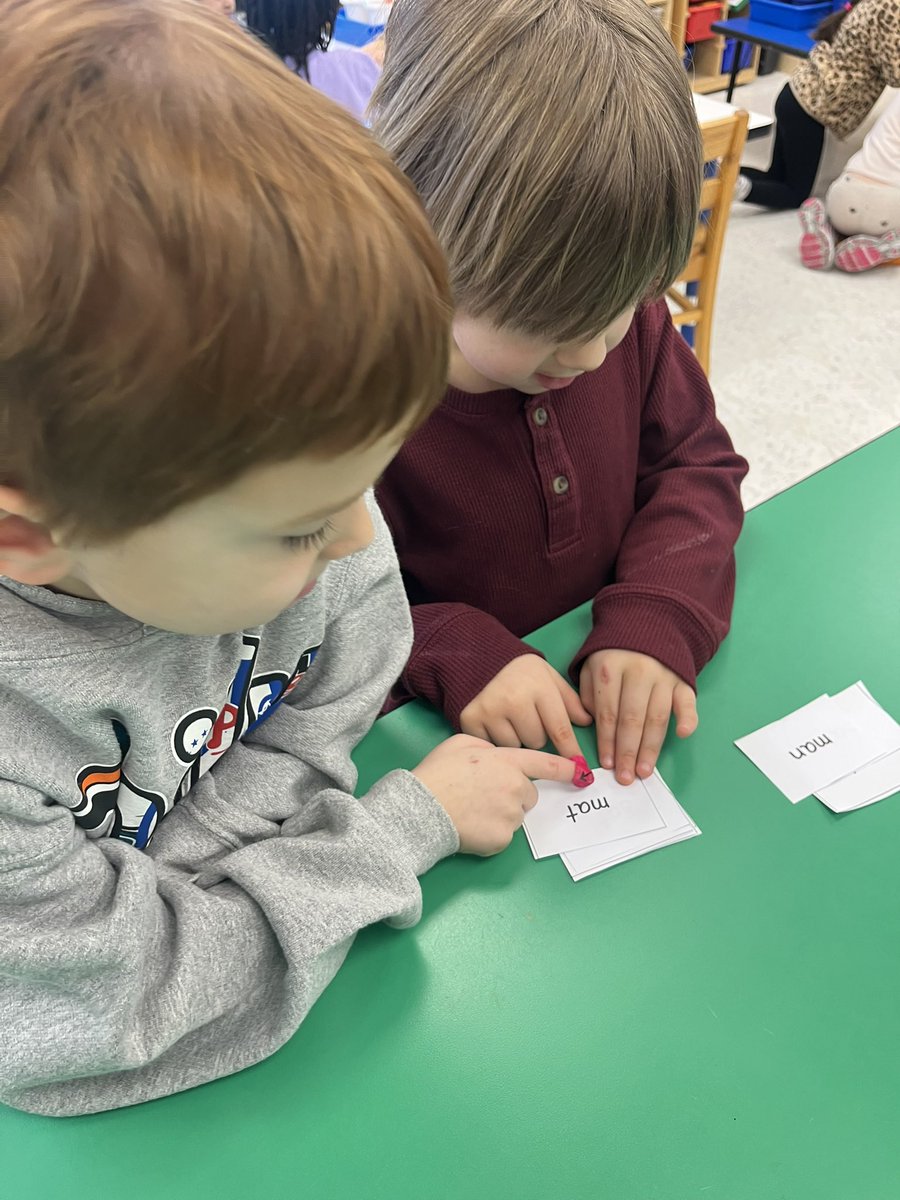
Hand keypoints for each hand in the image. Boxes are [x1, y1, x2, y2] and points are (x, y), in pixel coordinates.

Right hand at [412, 734, 576, 855]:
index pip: (544, 764)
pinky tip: (470, 825)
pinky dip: (491, 833)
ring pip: (516, 816)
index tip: (580, 773)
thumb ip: (485, 745)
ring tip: (471, 810)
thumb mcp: (460, 743)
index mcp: (506, 761)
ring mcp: (510, 815)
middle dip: (513, 795)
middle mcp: (514, 787)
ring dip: (501, 814)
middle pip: (529, 795)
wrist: (420, 810)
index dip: (564, 768)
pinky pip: (504, 835)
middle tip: (484, 795)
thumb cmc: (437, 774)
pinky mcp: (502, 839)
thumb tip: (494, 754)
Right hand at [459, 655, 591, 756]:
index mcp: (538, 686)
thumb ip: (568, 700)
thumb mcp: (548, 676)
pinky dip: (494, 739)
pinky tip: (492, 722)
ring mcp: (490, 710)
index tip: (579, 769)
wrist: (476, 657)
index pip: (560, 729)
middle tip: (525, 716)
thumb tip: (586, 722)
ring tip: (507, 718)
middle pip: (537, 741)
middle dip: (535, 734)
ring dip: (514, 738)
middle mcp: (514, 699)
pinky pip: (492, 745)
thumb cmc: (517, 670)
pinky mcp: (471, 719)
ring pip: (514, 746)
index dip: (570, 751)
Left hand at [579, 650, 697, 785]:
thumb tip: (594, 725)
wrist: (646, 624)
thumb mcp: (590, 666)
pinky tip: (682, 734)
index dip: (607, 741)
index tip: (607, 764)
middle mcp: (638, 672)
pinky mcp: (682, 679)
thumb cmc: (613, 654)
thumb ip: (588, 694)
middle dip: (628, 751)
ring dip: (651, 747)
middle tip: (626, 777)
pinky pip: (686, 700)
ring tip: (644, 771)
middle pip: (632, 719)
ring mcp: (663, 675)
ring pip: (657, 717)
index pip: (608, 712)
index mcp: (610, 668)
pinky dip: (687, 717)